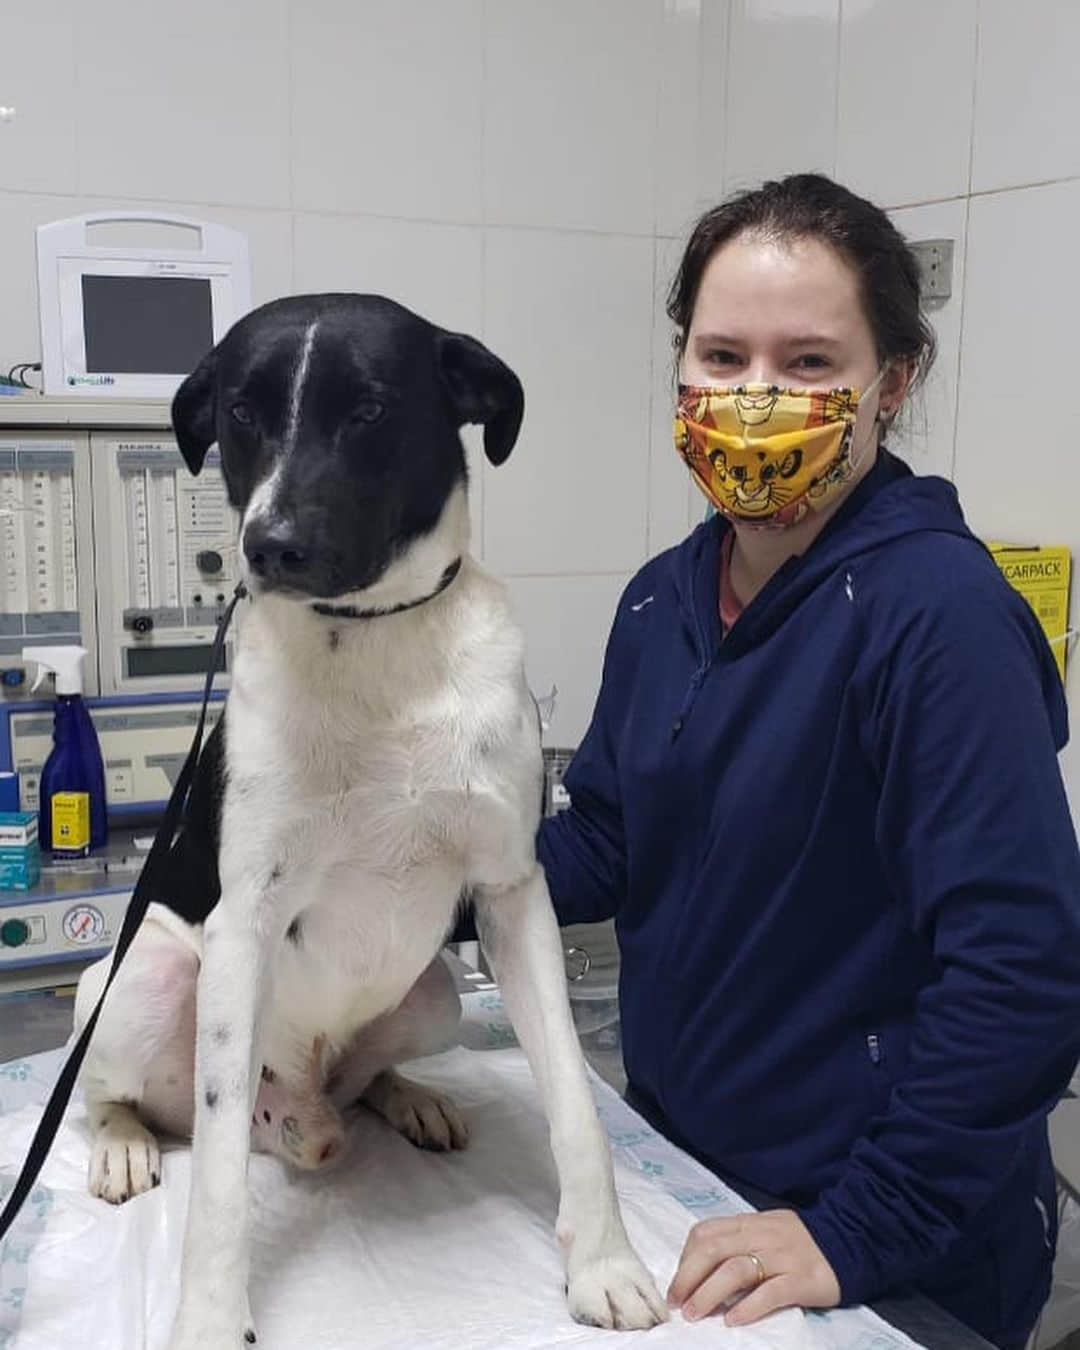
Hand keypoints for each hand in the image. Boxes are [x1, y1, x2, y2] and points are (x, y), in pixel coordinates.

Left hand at [667, 1210, 839, 1325]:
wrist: (851, 1240)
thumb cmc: (800, 1241)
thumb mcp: (765, 1229)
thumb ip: (738, 1240)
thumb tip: (700, 1265)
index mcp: (749, 1222)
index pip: (706, 1232)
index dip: (686, 1258)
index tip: (677, 1284)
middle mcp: (762, 1235)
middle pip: (715, 1250)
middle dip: (689, 1277)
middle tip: (677, 1303)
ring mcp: (782, 1256)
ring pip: (737, 1269)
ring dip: (710, 1293)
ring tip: (695, 1315)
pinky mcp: (802, 1278)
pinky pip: (771, 1292)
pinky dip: (748, 1306)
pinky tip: (733, 1320)